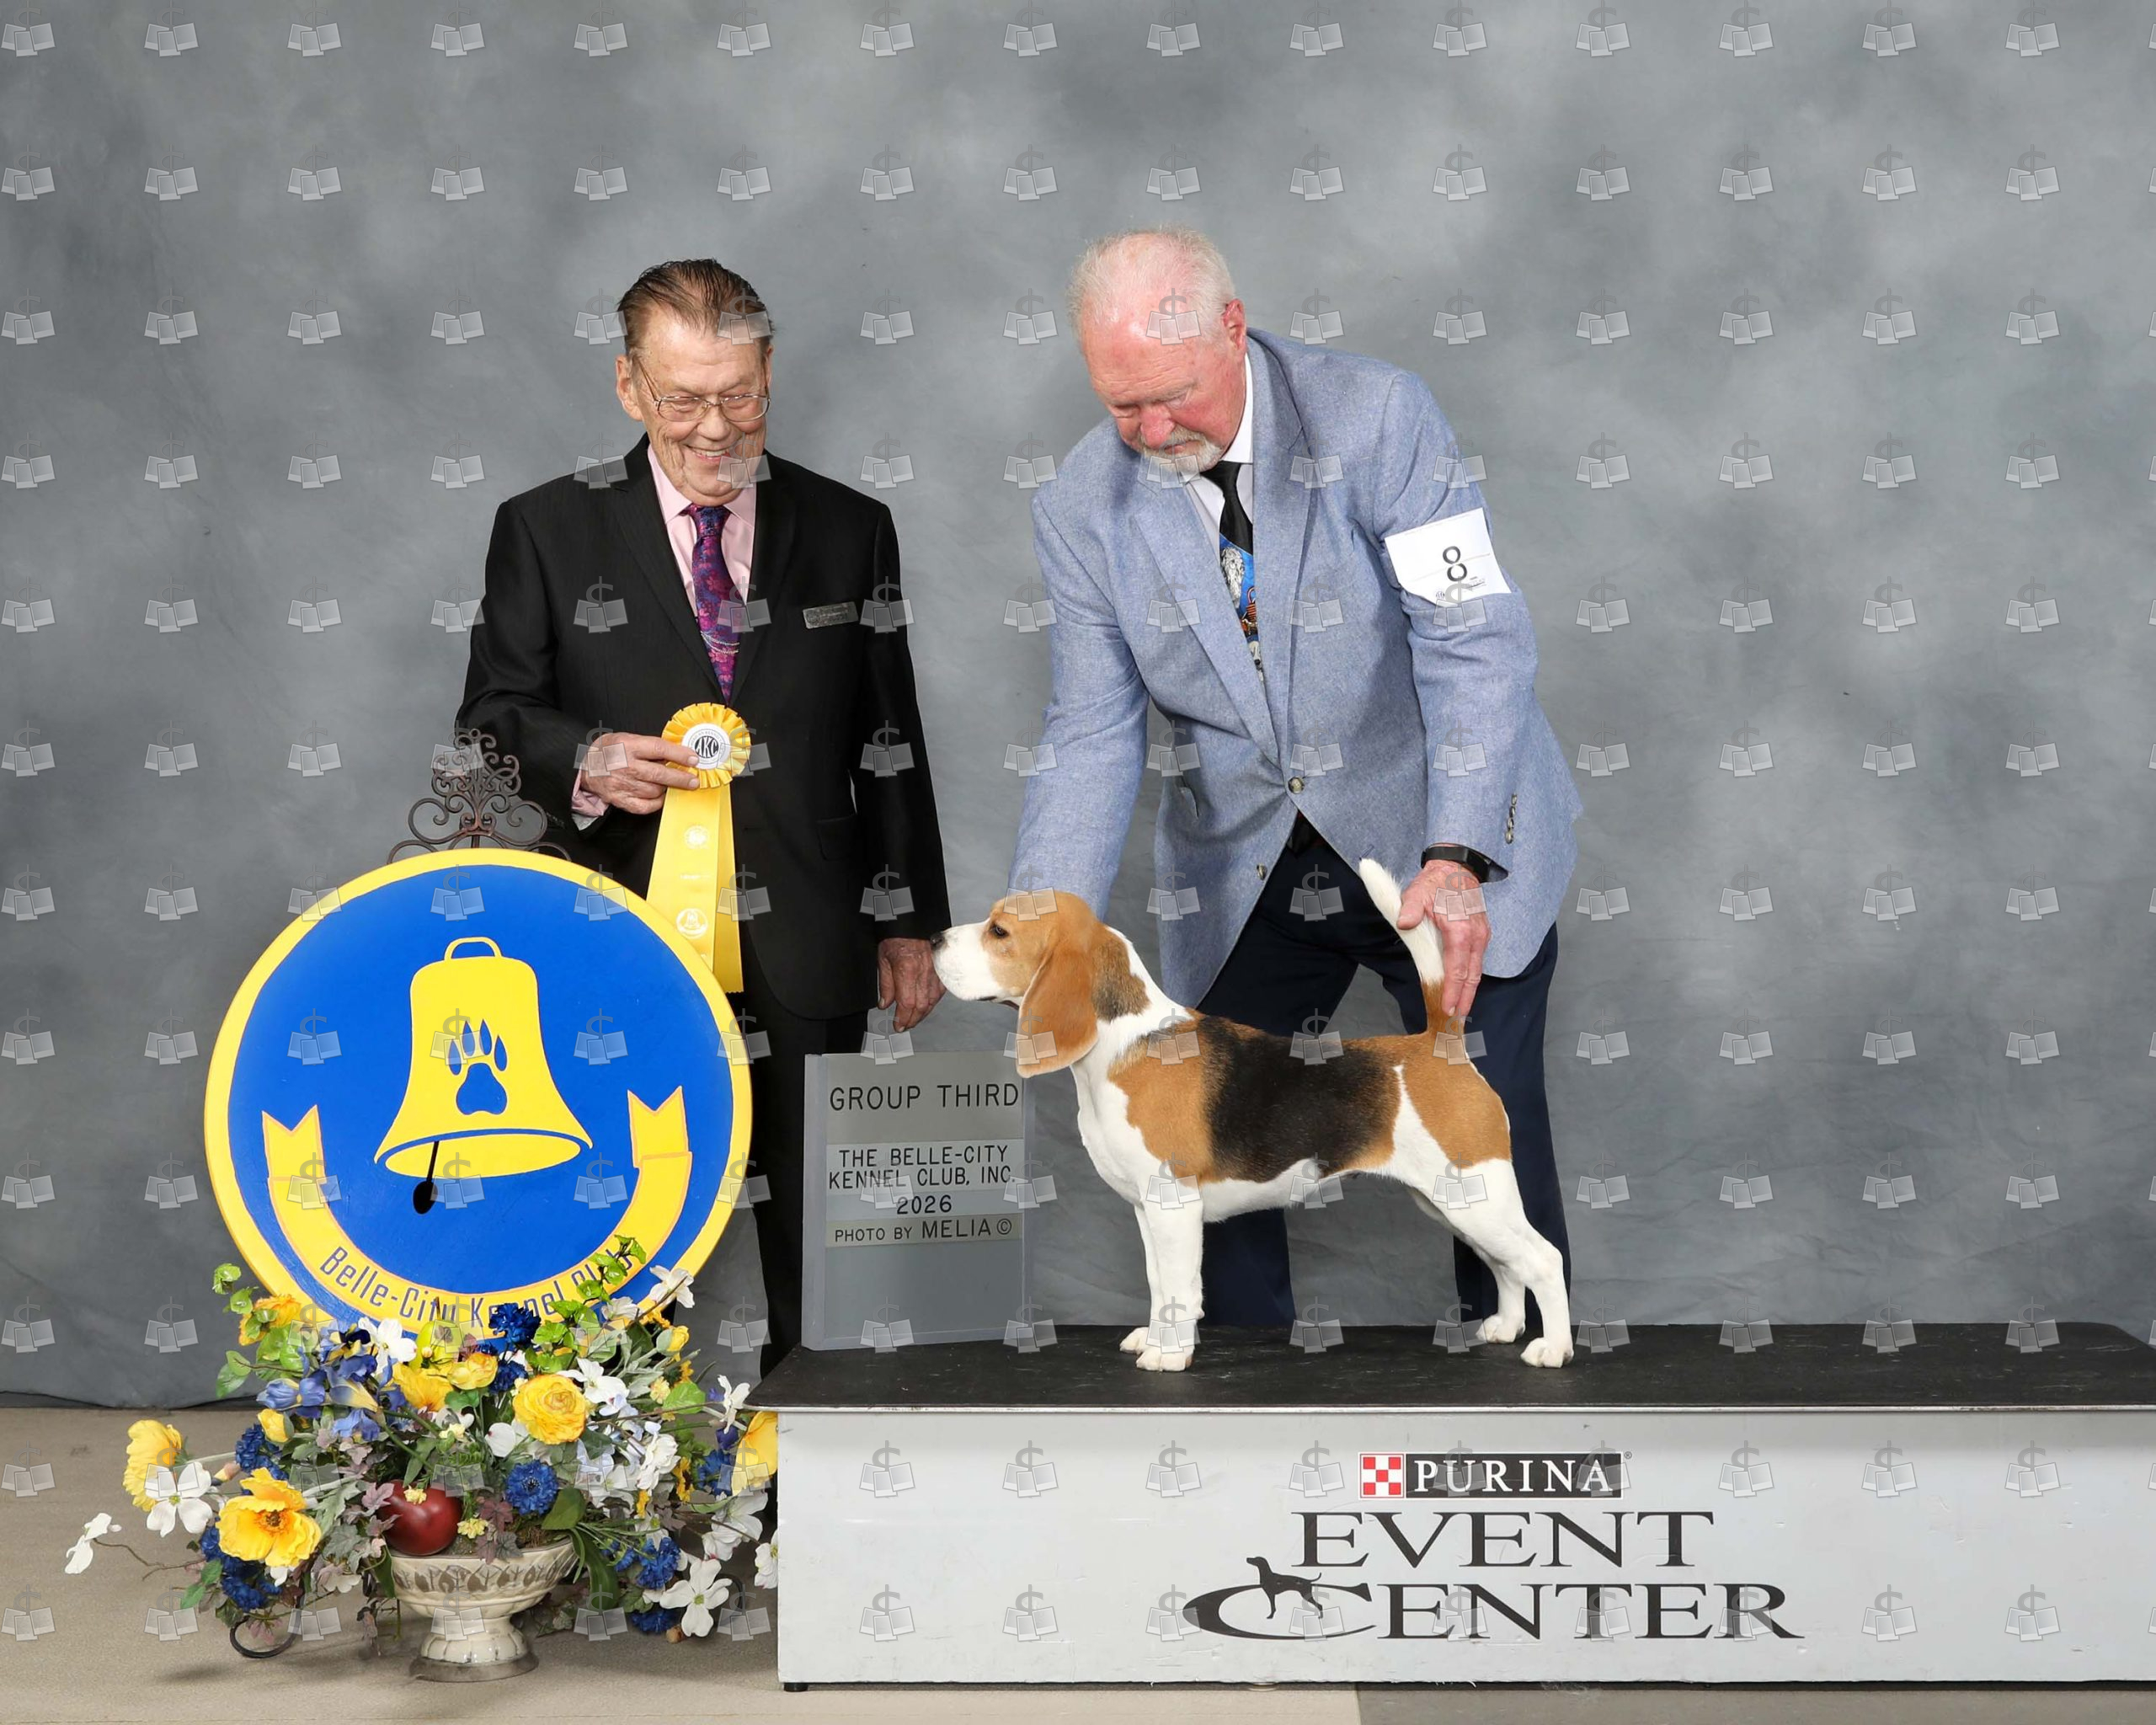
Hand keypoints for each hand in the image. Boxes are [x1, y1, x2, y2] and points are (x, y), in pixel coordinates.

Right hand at [579, 732, 701, 815]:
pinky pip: (646, 806)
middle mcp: (625, 766)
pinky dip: (657, 802)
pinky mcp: (621, 800)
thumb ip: (650, 745)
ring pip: (655, 790)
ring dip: (667, 788)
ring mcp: (623, 785)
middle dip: (681, 778)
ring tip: (671, 784)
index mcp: (628, 746)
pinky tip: (660, 795)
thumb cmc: (609, 751)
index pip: (659, 749)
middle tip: (693, 780)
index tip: (693, 759)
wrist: (587, 768)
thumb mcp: (627, 738)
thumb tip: (678, 752)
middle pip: (659, 774)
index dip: (679, 755)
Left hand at [877, 937, 943, 1031]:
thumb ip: (885, 984)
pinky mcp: (941, 969)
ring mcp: (935, 970)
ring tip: (915, 1019)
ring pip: (932, 1000)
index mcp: (907, 969)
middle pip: (921, 1005)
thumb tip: (885, 1004)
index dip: (902, 1018)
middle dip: (912, 1020)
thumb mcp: (883, 959)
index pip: (907, 1003)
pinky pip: (940, 991)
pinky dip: (933, 1002)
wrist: (912, 921)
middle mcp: (923, 972)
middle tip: (905, 1025)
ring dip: (923, 1013)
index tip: (898, 1025)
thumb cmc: (897, 937)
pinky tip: (927, 1006)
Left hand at [1395, 860, 1489, 1026]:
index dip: (1453, 991)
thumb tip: (1405, 923)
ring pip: (1476, 971)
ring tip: (1459, 1012)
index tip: (1448, 1010)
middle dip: (1464, 1000)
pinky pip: (1477, 963)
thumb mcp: (1417, 892)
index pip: (1458, 969)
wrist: (1456, 868)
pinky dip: (1470, 979)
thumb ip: (1410, 909)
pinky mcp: (1481, 936)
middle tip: (1455, 1022)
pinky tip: (1463, 990)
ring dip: (1468, 992)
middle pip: (1471, 976)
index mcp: (1461, 931)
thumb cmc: (1436, 883)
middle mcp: (1476, 937)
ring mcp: (1481, 937)